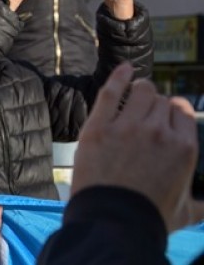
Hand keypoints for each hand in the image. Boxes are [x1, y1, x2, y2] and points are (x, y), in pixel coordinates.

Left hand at [71, 63, 197, 230]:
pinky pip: (111, 92)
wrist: (113, 221)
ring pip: (140, 91)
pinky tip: (124, 69)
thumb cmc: (150, 217)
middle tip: (146, 112)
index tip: (167, 114)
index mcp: (183, 147)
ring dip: (140, 89)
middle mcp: (159, 131)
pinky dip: (118, 77)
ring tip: (135, 91)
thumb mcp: (187, 211)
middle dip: (154, 104)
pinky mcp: (98, 127)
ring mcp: (127, 126)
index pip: (182, 110)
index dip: (174, 110)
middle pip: (160, 100)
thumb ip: (203, 203)